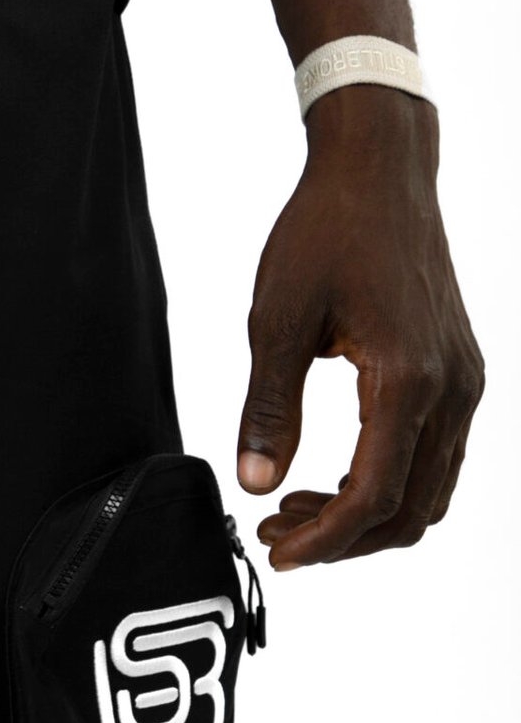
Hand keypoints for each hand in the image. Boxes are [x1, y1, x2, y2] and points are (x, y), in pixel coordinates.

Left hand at [236, 85, 482, 568]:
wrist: (380, 171)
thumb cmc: (326, 230)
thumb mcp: (277, 318)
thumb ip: (268, 407)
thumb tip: (256, 482)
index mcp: (407, 379)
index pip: (373, 497)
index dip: (324, 540)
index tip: (277, 551)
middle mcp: (453, 388)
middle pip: (410, 510)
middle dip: (344, 540)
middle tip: (277, 533)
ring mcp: (466, 382)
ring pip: (430, 491)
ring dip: (368, 516)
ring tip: (297, 507)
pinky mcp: (461, 372)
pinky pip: (438, 457)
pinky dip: (392, 483)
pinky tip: (335, 474)